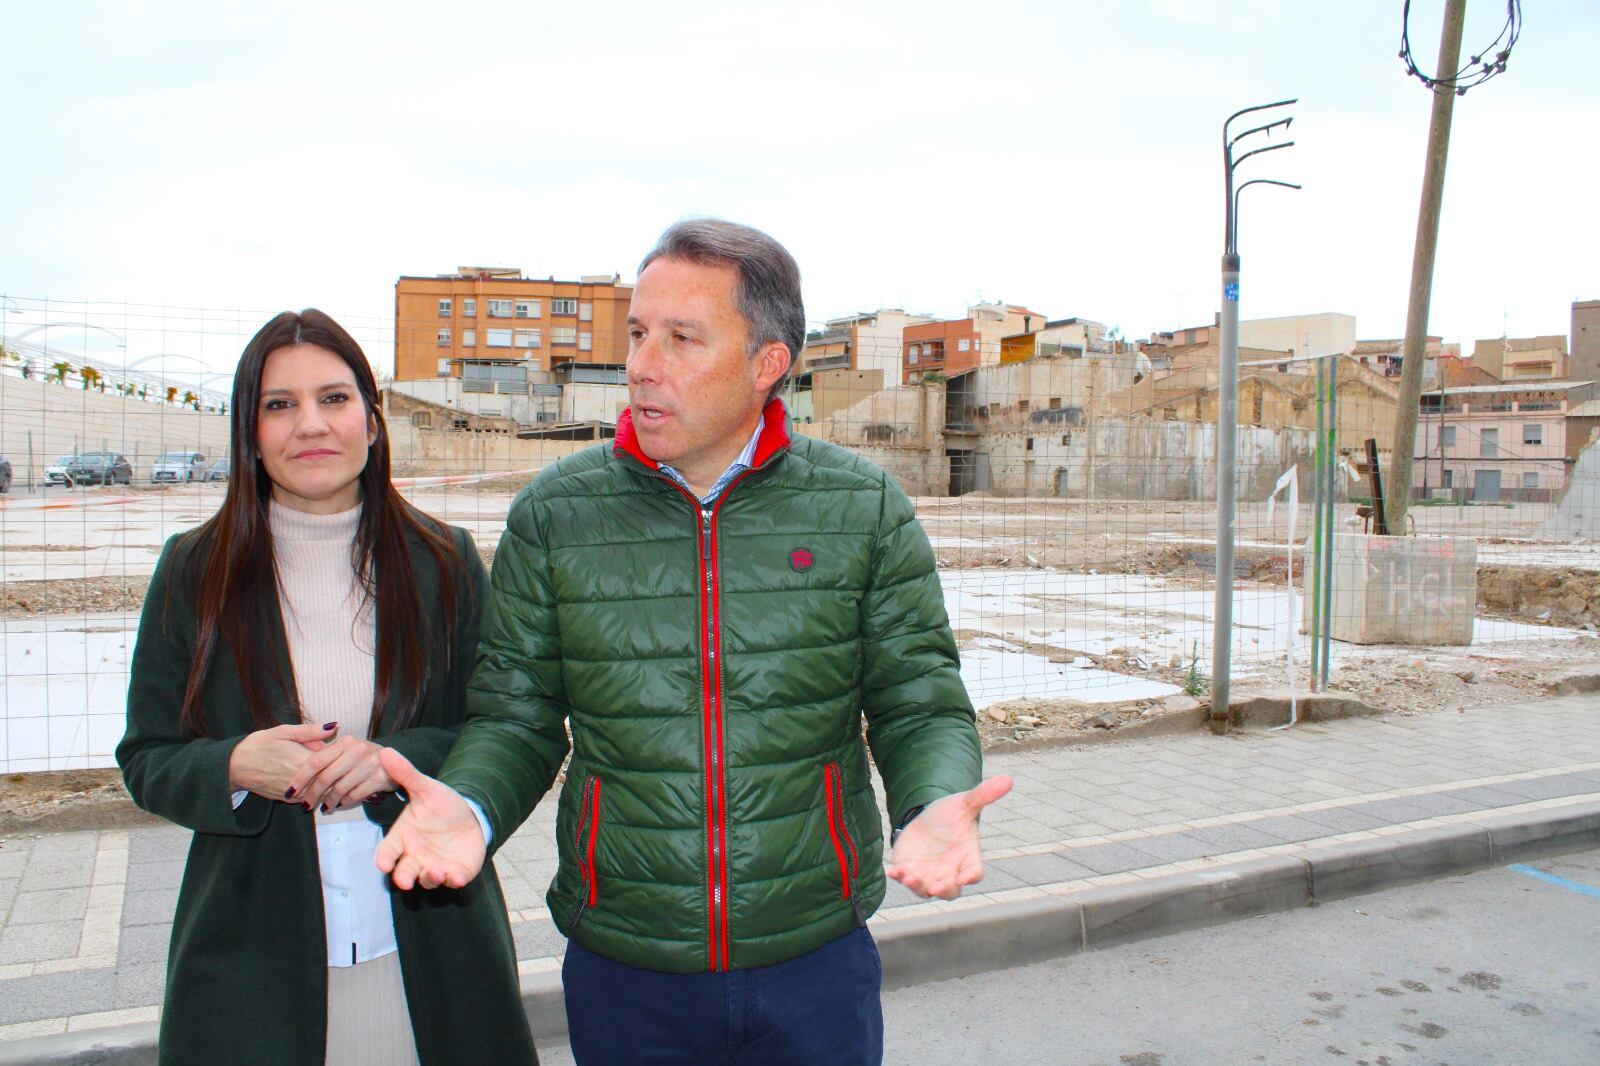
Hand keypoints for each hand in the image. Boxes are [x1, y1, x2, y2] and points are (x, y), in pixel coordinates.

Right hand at [228, 722, 338, 800]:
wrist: (235, 767)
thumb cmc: (259, 745)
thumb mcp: (283, 732)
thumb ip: (310, 732)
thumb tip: (334, 726)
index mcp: (302, 761)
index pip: (334, 762)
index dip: (344, 755)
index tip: (351, 747)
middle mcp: (301, 781)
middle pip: (332, 778)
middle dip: (342, 769)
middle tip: (349, 759)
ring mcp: (295, 794)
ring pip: (324, 791)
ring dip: (333, 782)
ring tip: (339, 770)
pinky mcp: (289, 800)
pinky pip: (312, 797)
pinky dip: (320, 790)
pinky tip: (322, 780)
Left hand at [289, 735, 395, 812]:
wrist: (398, 759)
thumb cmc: (364, 755)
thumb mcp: (346, 747)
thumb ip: (325, 751)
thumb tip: (298, 763)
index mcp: (345, 742)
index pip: (316, 761)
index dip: (301, 778)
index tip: (290, 791)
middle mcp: (357, 751)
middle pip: (326, 777)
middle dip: (312, 794)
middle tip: (305, 805)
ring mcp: (370, 764)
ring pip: (340, 789)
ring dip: (329, 801)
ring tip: (324, 806)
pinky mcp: (380, 778)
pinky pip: (354, 795)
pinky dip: (345, 802)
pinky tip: (340, 803)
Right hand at [374, 748, 485, 890]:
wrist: (471, 815)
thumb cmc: (442, 805)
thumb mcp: (426, 788)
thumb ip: (406, 774)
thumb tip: (386, 752)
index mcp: (404, 837)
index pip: (388, 851)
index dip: (384, 859)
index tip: (383, 864)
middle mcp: (416, 856)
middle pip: (403, 872)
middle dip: (403, 877)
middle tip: (404, 881)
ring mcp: (435, 866)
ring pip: (427, 879)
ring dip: (429, 878)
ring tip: (435, 872)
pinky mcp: (455, 872)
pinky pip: (452, 881)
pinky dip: (453, 880)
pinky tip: (456, 877)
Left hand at [887, 775, 1012, 900]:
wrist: (925, 818)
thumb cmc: (950, 815)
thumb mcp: (964, 803)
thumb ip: (982, 795)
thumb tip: (1007, 778)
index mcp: (967, 857)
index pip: (974, 872)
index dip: (971, 876)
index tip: (965, 878)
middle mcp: (949, 871)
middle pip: (951, 891)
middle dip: (944, 890)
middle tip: (937, 887)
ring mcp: (928, 874)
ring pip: (925, 890)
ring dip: (918, 886)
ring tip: (909, 878)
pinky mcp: (909, 870)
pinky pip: (904, 879)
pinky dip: (899, 878)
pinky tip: (894, 871)